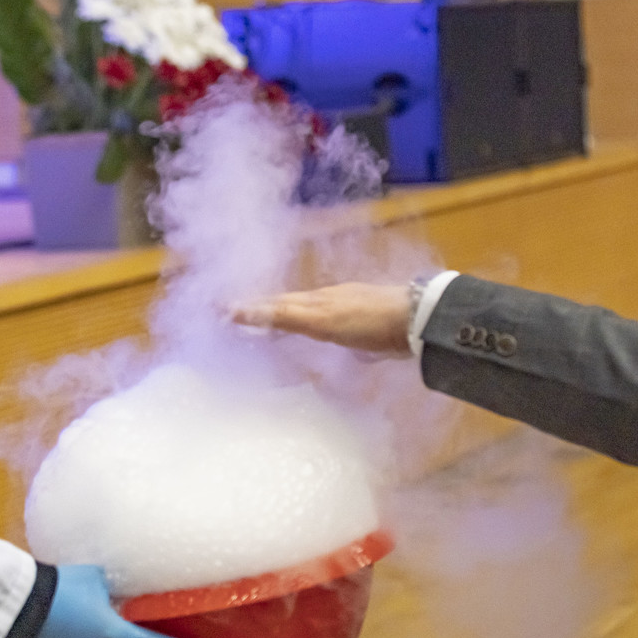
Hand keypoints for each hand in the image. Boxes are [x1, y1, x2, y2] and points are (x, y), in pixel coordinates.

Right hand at [231, 283, 414, 354]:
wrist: (416, 321)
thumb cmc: (366, 320)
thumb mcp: (320, 320)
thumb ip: (282, 316)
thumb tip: (238, 310)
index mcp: (314, 299)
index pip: (272, 302)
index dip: (247, 307)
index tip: (222, 311)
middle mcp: (327, 300)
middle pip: (288, 305)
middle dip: (262, 310)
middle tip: (238, 317)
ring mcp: (346, 311)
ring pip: (308, 314)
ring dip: (286, 320)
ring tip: (269, 329)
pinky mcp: (363, 325)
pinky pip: (327, 326)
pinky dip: (310, 330)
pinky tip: (316, 338)